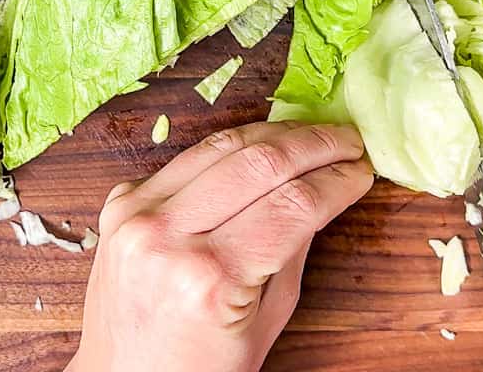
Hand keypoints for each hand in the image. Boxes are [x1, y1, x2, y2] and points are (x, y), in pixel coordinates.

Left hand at [66, 121, 372, 371]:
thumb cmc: (196, 368)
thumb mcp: (264, 323)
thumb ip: (294, 251)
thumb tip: (323, 191)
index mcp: (211, 278)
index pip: (292, 204)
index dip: (336, 181)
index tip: (362, 171)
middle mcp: (168, 237)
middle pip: (258, 163)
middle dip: (313, 145)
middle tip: (348, 141)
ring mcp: (136, 215)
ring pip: (220, 146)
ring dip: (275, 134)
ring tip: (312, 136)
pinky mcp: (120, 203)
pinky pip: (186, 160)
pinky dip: (228, 150)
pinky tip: (260, 148)